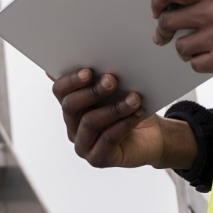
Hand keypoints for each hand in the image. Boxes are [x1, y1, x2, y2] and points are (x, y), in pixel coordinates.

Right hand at [49, 68, 196, 169]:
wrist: (153, 136)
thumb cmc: (131, 107)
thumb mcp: (119, 89)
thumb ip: (102, 76)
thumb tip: (89, 53)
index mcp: (72, 105)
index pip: (60, 91)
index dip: (71, 80)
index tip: (89, 71)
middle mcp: (72, 125)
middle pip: (70, 106)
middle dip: (92, 91)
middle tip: (112, 80)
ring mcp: (83, 145)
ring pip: (90, 122)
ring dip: (113, 108)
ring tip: (134, 98)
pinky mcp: (98, 159)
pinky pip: (106, 140)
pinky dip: (123, 125)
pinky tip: (136, 114)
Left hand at [150, 0, 212, 73]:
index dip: (156, 1)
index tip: (156, 9)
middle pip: (169, 21)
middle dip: (164, 29)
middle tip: (165, 34)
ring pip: (181, 47)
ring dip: (184, 48)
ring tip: (198, 44)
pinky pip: (196, 64)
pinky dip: (200, 62)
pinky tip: (212, 55)